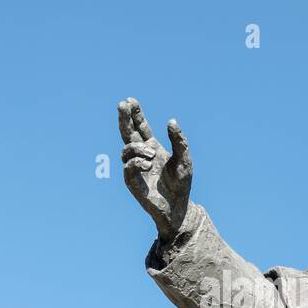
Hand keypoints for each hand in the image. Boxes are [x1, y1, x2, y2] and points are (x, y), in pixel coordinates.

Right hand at [118, 98, 192, 240]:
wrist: (178, 207)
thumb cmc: (181, 184)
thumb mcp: (185, 159)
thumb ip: (179, 141)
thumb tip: (171, 121)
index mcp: (153, 147)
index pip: (141, 127)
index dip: (135, 114)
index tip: (130, 100)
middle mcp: (142, 155)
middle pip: (128, 133)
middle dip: (124, 118)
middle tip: (122, 104)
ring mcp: (135, 168)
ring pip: (126, 149)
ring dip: (138, 148)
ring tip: (152, 153)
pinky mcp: (132, 182)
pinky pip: (127, 167)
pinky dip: (137, 162)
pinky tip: (148, 164)